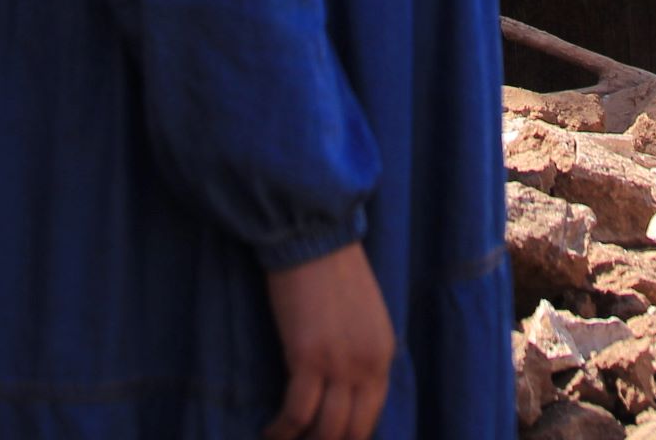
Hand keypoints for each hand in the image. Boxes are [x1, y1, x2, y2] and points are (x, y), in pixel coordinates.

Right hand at [263, 242, 394, 439]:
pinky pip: (297, 413)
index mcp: (384, 354)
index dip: (348, 436)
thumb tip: (342, 387)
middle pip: (352, 432)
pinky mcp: (308, 358)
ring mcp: (340, 364)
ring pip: (326, 431)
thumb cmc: (332, 270)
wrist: (313, 237)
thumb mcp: (363, 316)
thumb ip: (359, 352)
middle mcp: (369, 365)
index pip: (371, 416)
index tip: (325, 438)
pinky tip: (271, 431)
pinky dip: (282, 430)